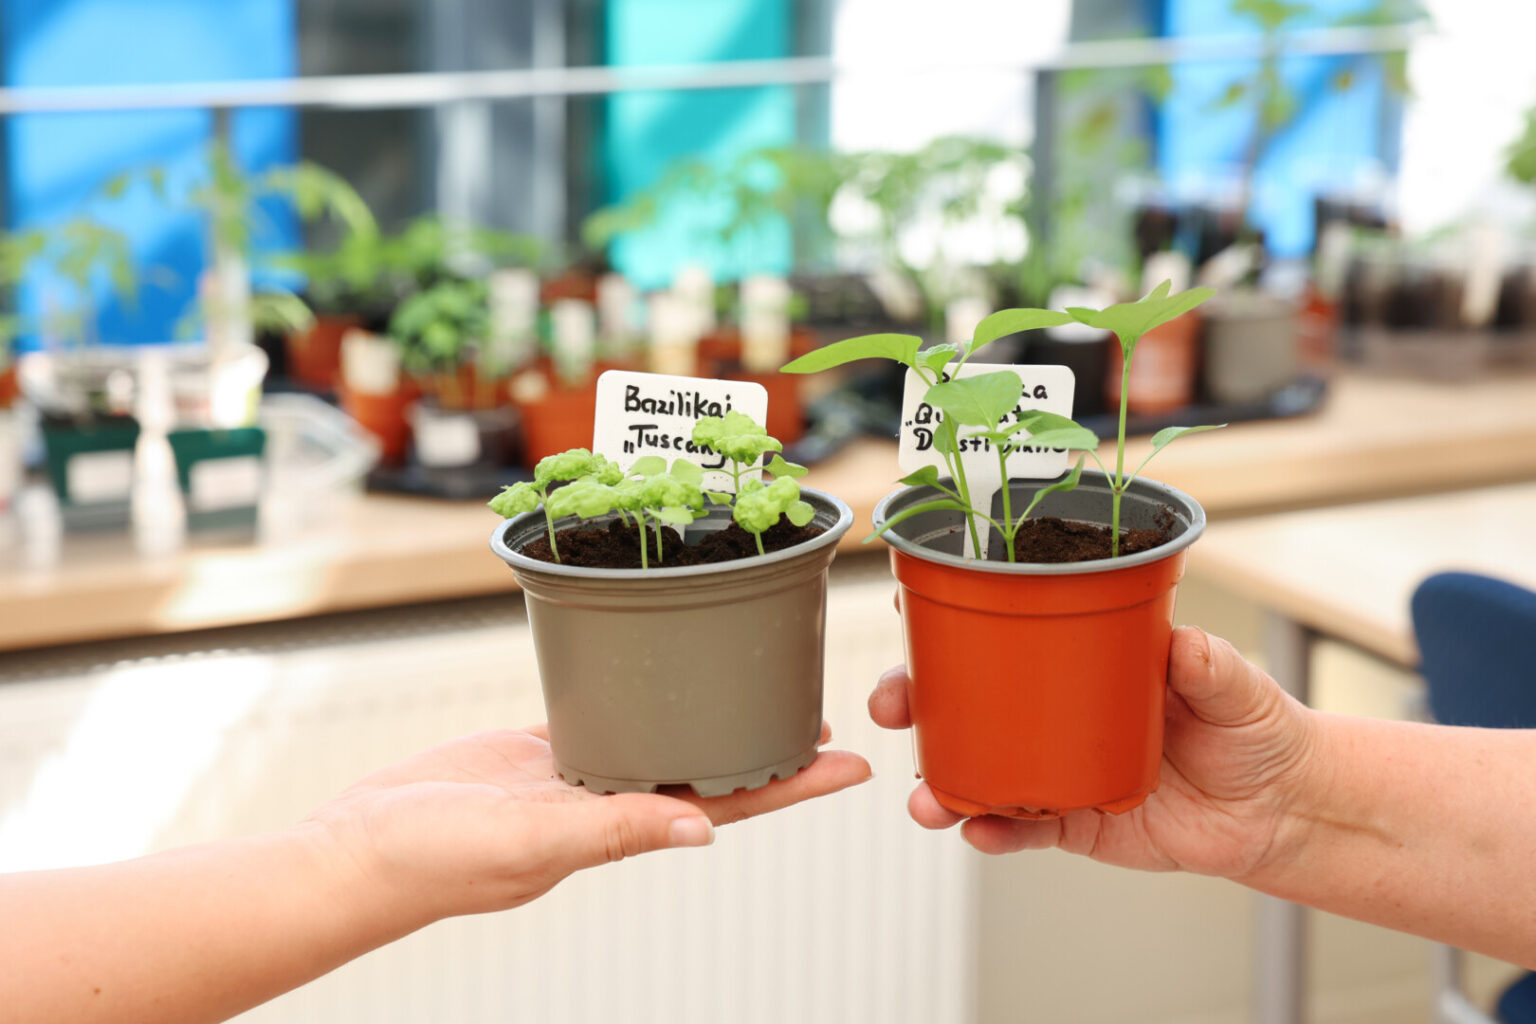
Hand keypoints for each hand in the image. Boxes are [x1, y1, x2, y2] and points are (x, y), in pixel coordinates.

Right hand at [306, 724, 870, 922]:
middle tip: (820, 712)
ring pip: (663, 737)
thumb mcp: (530, 841)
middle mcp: (609, 803)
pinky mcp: (535, 750)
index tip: (850, 762)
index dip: (793, 785)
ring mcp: (572, 776)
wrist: (358, 849)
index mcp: (620, 830)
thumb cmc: (433, 861)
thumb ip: (613, 832)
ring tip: (758, 684)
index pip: (729, 804)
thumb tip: (703, 833)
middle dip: (767, 746)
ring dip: (713, 715)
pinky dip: (640, 692)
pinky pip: (603, 713)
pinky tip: (664, 670)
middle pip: (710, 768)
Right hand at [869, 626, 1320, 881]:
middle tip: (892, 704)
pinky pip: (1021, 827)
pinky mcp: (1076, 822)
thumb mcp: (1235, 684)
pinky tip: (976, 830)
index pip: (1010, 630)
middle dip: (918, 701)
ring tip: (925, 795)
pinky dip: (994, 831)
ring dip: (939, 778)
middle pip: (970, 700)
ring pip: (980, 767)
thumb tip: (1184, 645)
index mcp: (1084, 662)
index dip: (955, 620)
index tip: (912, 612)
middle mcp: (1058, 711)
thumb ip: (1208, 664)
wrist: (1279, 810)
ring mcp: (1059, 766)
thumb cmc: (1254, 729)